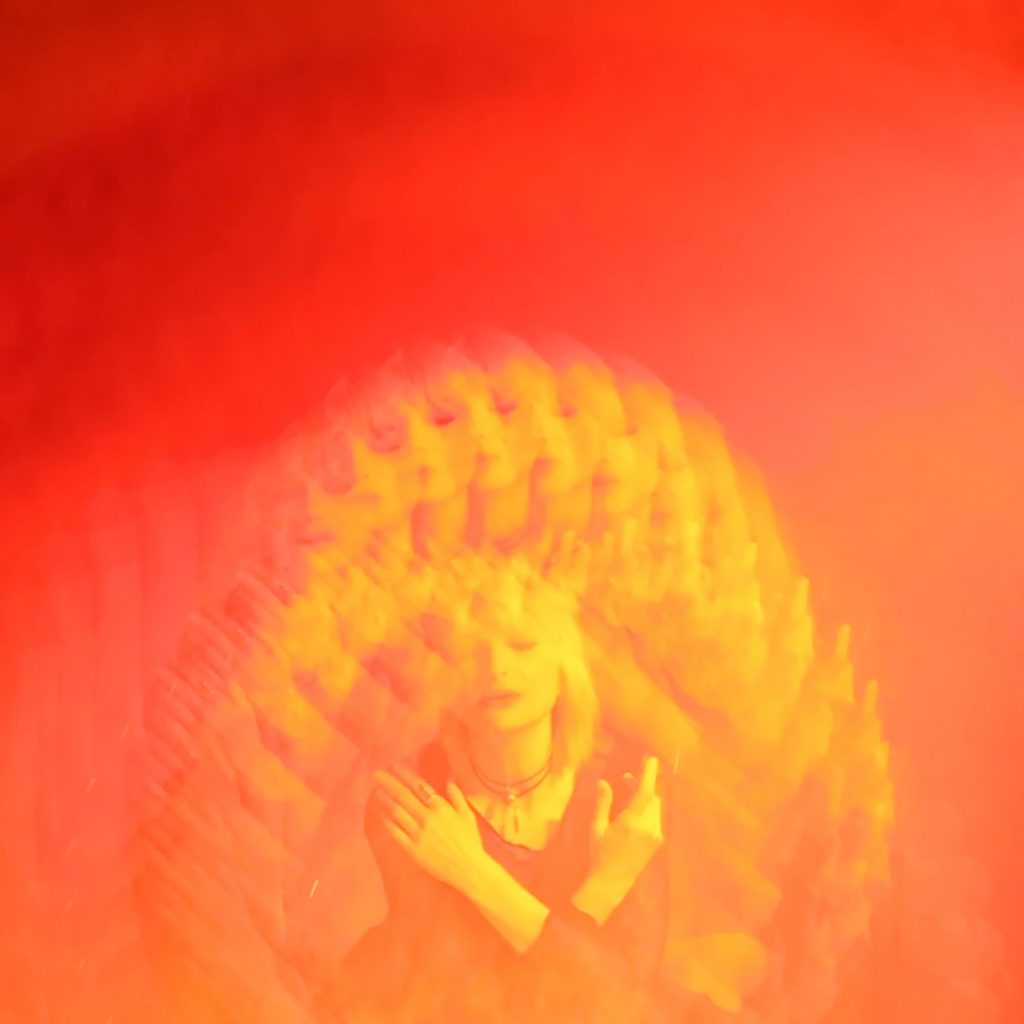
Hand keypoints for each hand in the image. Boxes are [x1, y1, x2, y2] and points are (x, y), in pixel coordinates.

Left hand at [371, 764, 487, 892]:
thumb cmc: (470, 840)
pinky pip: (397, 833)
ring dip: (386, 800)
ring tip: (377, 792)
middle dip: (389, 783)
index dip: (405, 775)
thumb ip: (456, 795)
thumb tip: (450, 777)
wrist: (468, 868)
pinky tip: (383, 815)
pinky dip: (388, 823)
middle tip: (377, 774)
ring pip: (397, 812)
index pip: (419, 786)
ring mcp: (419, 834)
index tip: (394, 766)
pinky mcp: (413, 849)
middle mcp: (427, 817)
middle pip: (403, 796)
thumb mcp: (467, 814)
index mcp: (441, 807)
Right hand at [588, 755, 663, 889]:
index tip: (651, 759)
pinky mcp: (657, 841)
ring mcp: (655, 836)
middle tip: (626, 779)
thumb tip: (603, 782)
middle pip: (651, 797)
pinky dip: (646, 809)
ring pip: (654, 807)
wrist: (612, 882)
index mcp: (632, 823)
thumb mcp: (597, 828)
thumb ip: (603, 804)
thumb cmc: (600, 854)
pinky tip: (633, 812)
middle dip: (641, 785)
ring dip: (644, 797)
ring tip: (627, 793)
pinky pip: (655, 817)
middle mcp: (648, 828)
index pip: (645, 793)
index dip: (649, 774)